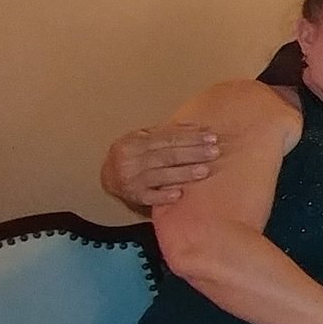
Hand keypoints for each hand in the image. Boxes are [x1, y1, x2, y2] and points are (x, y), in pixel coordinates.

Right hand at [103, 122, 219, 208]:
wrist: (108, 177)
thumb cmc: (133, 154)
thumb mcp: (144, 137)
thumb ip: (168, 132)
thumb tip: (198, 126)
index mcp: (134, 142)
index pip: (167, 138)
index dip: (190, 137)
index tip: (211, 137)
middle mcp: (131, 160)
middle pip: (166, 156)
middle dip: (193, 153)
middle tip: (214, 152)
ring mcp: (131, 180)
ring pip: (160, 176)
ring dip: (184, 173)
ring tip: (205, 170)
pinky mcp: (133, 197)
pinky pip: (150, 197)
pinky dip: (164, 196)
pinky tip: (180, 194)